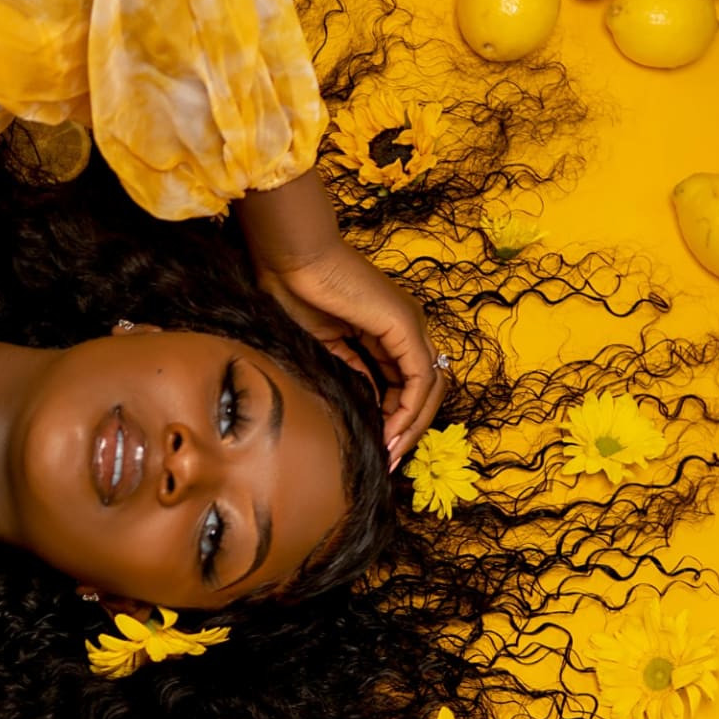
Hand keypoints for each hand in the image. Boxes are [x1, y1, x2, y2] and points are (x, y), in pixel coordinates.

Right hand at [260, 238, 446, 463]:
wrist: (290, 258)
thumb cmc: (293, 289)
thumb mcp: (324, 343)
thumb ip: (349, 368)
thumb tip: (365, 398)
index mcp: (388, 328)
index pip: (404, 382)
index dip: (393, 418)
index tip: (375, 448)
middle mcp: (408, 326)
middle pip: (425, 389)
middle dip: (409, 428)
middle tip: (388, 460)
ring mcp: (411, 324)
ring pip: (429, 387)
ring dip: (411, 426)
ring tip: (389, 454)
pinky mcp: (406, 327)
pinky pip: (419, 379)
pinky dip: (408, 410)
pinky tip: (390, 433)